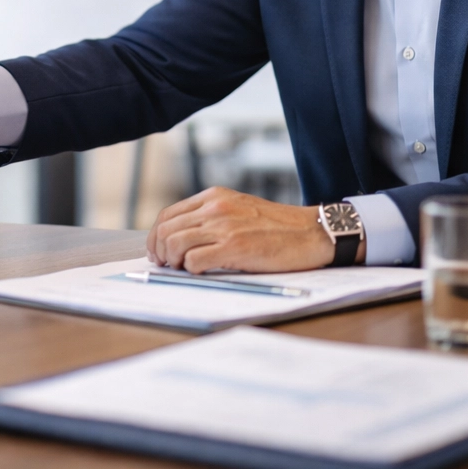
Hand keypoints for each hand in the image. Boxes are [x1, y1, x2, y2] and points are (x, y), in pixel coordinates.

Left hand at [145, 187, 344, 272]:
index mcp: (214, 197)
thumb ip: (212, 216)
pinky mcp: (234, 247)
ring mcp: (223, 227)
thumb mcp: (239, 208)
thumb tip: (181, 238)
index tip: (158, 251)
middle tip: (167, 265)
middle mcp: (215, 208)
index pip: (168, 215)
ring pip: (174, 245)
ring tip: (183, 269)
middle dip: (160, 251)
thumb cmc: (277, 226)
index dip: (156, 236)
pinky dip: (192, 270)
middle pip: (166, 230)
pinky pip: (194, 261)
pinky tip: (202, 271)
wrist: (310, 232)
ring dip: (173, 262)